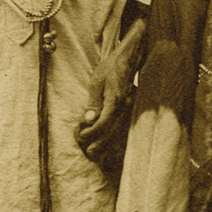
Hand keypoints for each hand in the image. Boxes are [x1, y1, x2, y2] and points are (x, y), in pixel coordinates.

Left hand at [75, 22, 144, 161]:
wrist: (130, 58)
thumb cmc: (111, 67)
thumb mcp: (97, 82)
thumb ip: (94, 102)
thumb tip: (88, 120)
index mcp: (116, 99)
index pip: (104, 122)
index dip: (92, 132)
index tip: (81, 136)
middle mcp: (126, 106)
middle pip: (112, 130)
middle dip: (100, 143)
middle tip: (89, 153)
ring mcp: (130, 107)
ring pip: (118, 129)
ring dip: (106, 141)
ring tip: (96, 151)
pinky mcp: (130, 107)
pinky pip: (121, 124)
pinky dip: (113, 133)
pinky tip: (106, 140)